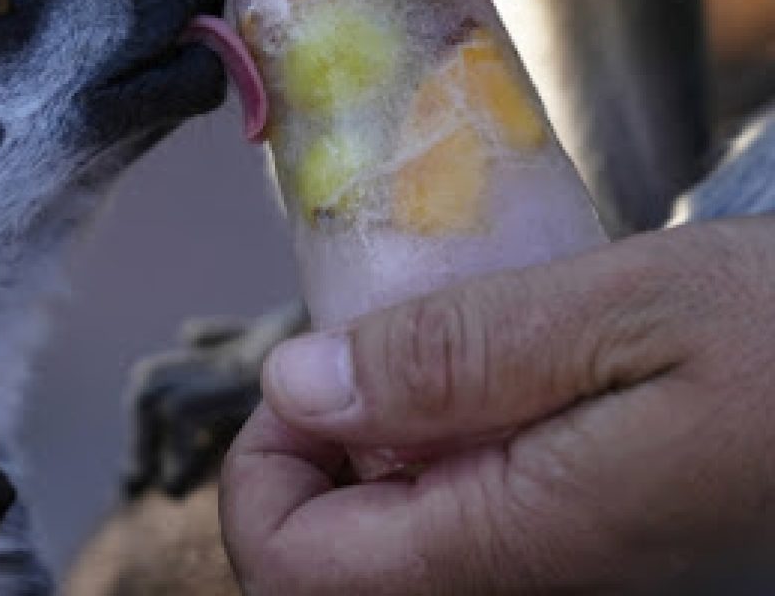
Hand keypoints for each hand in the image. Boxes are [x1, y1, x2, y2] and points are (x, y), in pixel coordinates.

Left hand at [220, 219, 774, 594]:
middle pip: (339, 561)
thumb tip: (297, 383)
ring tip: (440, 350)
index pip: (296, 571)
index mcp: (520, 547)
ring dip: (385, 439)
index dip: (263, 470)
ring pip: (399, 537)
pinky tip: (491, 377)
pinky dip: (443, 442)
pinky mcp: (586, 545)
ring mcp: (562, 572)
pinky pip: (466, 515)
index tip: (301, 377)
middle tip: (376, 343)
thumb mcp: (617, 311)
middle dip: (323, 447)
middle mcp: (531, 587)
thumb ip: (452, 355)